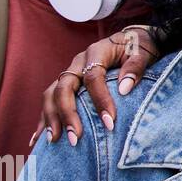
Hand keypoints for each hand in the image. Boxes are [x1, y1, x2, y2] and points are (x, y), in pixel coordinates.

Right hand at [35, 27, 158, 146]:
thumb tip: (124, 89)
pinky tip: (39, 138)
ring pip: (51, 94)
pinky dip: (44, 118)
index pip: (93, 77)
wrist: (131, 40)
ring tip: (54, 140)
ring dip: (51, 118)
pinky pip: (50, 100)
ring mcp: (69, 72)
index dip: (100, 100)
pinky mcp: (66, 83)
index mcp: (96, 52)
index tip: (110, 122)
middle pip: (64, 87)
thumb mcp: (142, 53)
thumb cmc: (138, 47)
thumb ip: (135, 67)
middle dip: (68, 114)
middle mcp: (78, 62)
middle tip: (76, 138)